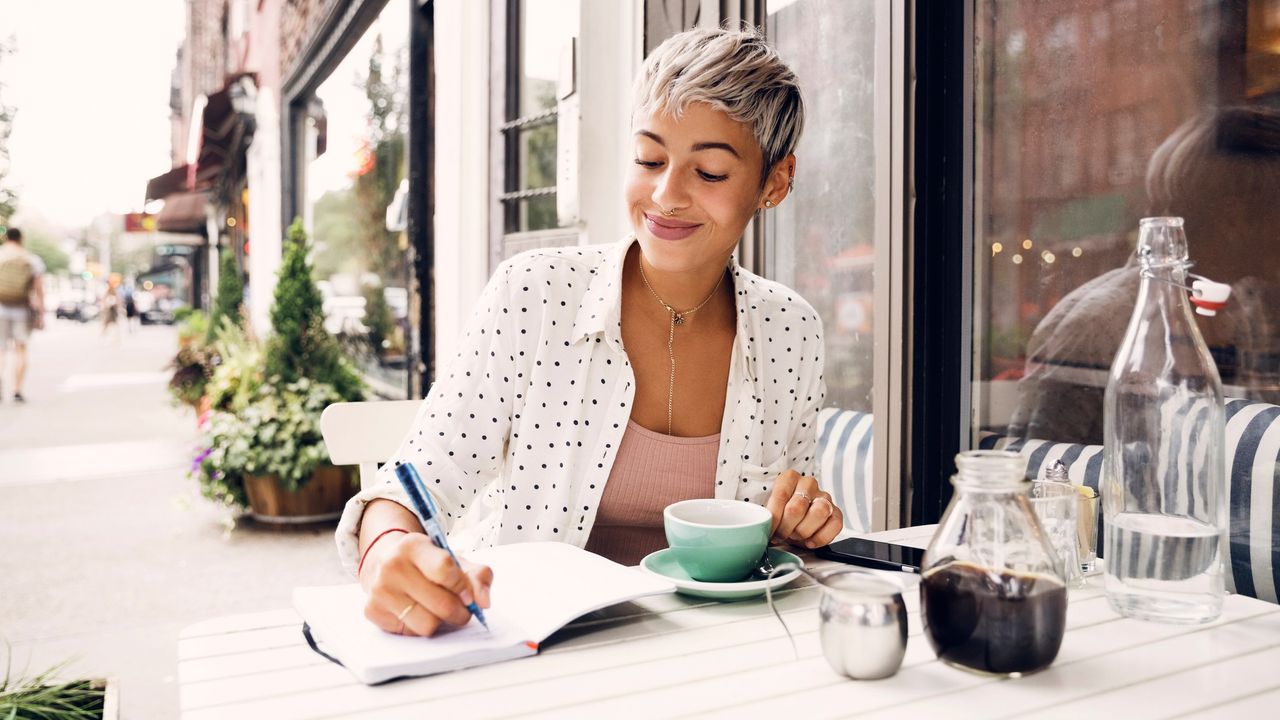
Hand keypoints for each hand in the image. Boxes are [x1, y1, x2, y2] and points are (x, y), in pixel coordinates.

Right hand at [359, 532, 492, 636]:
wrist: (386, 561)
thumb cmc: (425, 563)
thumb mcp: (453, 559)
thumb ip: (478, 576)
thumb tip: (484, 602)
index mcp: (413, 546)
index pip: (445, 570)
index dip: (463, 587)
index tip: (469, 596)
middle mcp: (392, 566)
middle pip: (441, 604)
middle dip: (460, 612)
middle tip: (462, 610)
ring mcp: (380, 590)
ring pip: (427, 624)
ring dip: (441, 622)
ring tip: (440, 611)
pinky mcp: (373, 611)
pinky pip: (411, 632)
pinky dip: (421, 626)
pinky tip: (420, 612)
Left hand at [766, 470, 842, 548]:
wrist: (792, 523)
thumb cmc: (779, 515)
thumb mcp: (766, 509)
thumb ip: (760, 511)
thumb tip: (755, 521)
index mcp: (789, 477)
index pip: (781, 495)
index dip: (774, 517)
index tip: (768, 529)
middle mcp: (808, 484)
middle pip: (798, 507)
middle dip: (786, 527)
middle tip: (780, 535)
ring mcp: (824, 497)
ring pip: (819, 513)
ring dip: (803, 531)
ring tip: (794, 535)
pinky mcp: (835, 513)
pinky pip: (834, 524)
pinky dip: (820, 537)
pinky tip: (809, 541)